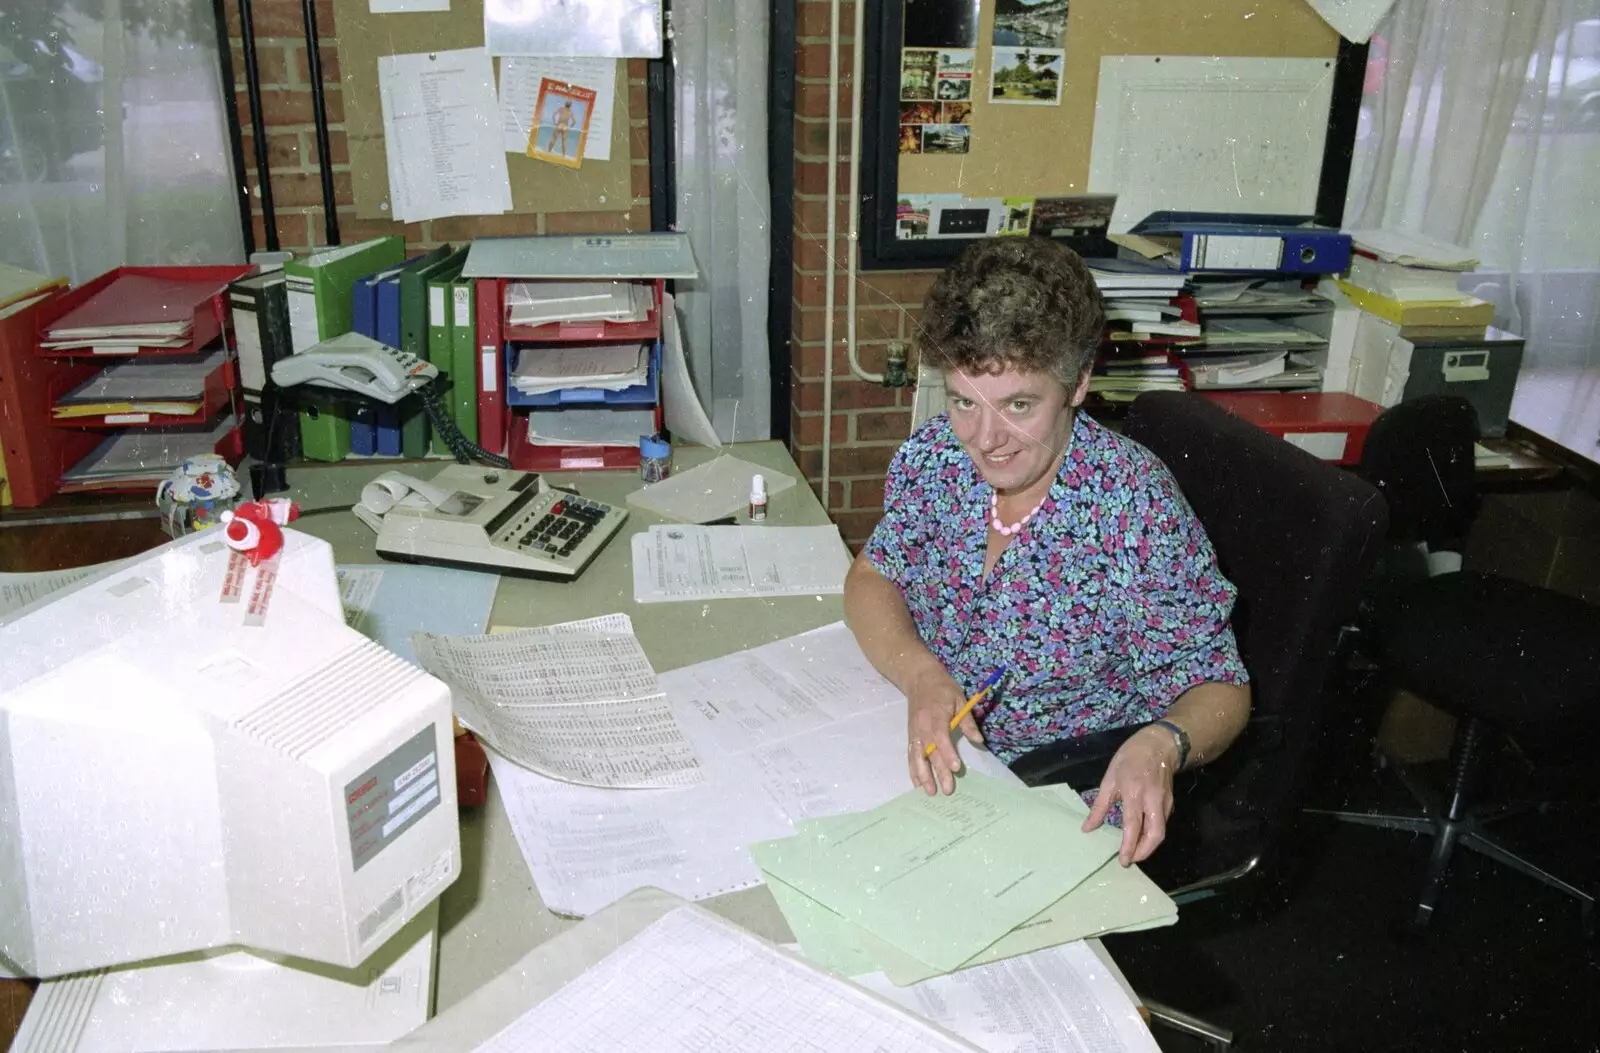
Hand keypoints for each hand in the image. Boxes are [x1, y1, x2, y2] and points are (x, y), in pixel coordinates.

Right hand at [906, 668, 983, 795]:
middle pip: (930, 753)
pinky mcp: (911, 736)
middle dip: (938, 772)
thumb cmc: (942, 688)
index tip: (956, 768)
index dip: (948, 753)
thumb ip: (967, 721)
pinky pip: (911, 756)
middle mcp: (922, 727)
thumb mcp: (959, 699)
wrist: (919, 678)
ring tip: (930, 792)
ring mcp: (914, 733)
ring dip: (923, 776)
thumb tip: (979, 740)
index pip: (941, 738)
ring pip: (917, 757)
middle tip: (948, 789)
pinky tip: (917, 783)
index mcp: (935, 717)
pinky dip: (913, 770)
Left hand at [1082, 726, 1178, 865]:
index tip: (1123, 860)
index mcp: (1134, 793)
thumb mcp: (1109, 779)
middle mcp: (1152, 800)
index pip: (1133, 826)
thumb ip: (1100, 806)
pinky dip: (1152, 834)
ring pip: (1161, 831)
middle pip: (1155, 835)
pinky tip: (1141, 836)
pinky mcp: (1170, 803)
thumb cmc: (1129, 759)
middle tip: (1130, 860)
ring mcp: (1164, 802)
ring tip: (1134, 852)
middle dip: (1144, 852)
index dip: (1129, 846)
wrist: (1159, 745)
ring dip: (1148, 846)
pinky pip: (1162, 823)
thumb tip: (1087, 828)